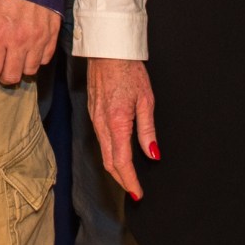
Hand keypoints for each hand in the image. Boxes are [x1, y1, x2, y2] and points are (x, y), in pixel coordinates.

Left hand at [0, 0, 60, 84]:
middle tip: (0, 64)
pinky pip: (46, 58)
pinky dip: (37, 58)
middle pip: (12, 77)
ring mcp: (38, 38)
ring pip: (30, 71)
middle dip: (3, 74)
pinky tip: (29, 48)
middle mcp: (19, 41)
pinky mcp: (52, 33)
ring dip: (21, 67)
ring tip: (15, 55)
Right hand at [86, 56, 158, 200]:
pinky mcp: (92, 113)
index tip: (137, 193)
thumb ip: (148, 131)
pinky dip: (109, 153)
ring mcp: (94, 119)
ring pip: (103, 152)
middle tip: (134, 191)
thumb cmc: (129, 70)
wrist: (107, 50)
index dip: (130, 181)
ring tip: (129, 177)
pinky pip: (100, 140)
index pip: (121, 161)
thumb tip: (152, 153)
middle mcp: (101, 124)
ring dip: (115, 168)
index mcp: (116, 122)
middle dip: (121, 179)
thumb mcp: (146, 100)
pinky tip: (118, 155)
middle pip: (109, 161)